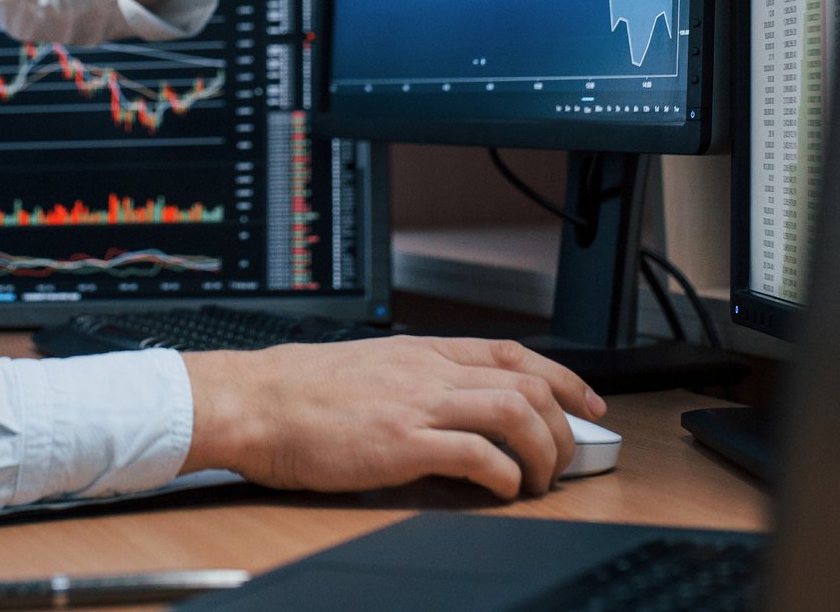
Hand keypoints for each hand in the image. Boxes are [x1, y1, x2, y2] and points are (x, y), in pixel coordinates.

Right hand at [181, 336, 603, 498]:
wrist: (253, 402)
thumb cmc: (296, 393)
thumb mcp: (367, 368)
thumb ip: (410, 379)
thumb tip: (444, 405)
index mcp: (420, 350)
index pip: (510, 352)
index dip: (560, 376)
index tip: (586, 400)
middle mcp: (426, 370)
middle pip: (524, 382)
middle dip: (563, 422)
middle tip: (568, 456)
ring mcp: (416, 403)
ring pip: (513, 412)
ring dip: (542, 449)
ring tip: (541, 479)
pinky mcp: (401, 442)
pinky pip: (476, 454)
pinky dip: (503, 474)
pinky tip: (502, 489)